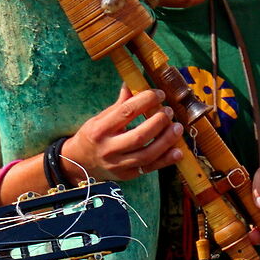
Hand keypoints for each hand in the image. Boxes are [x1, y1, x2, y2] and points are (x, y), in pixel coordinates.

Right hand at [70, 86, 184, 182]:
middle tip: (169, 112)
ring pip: (147, 155)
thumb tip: (133, 83)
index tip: (159, 94)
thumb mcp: (100, 118)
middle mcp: (109, 149)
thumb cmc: (93, 135)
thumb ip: (120, 104)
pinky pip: (150, 168)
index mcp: (101, 129)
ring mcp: (119, 165)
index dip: (145, 101)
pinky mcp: (128, 175)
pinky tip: (178, 151)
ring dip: (166, 140)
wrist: (80, 162)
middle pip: (139, 136)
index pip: (126, 112)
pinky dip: (166, 160)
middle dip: (159, 122)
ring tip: (177, 127)